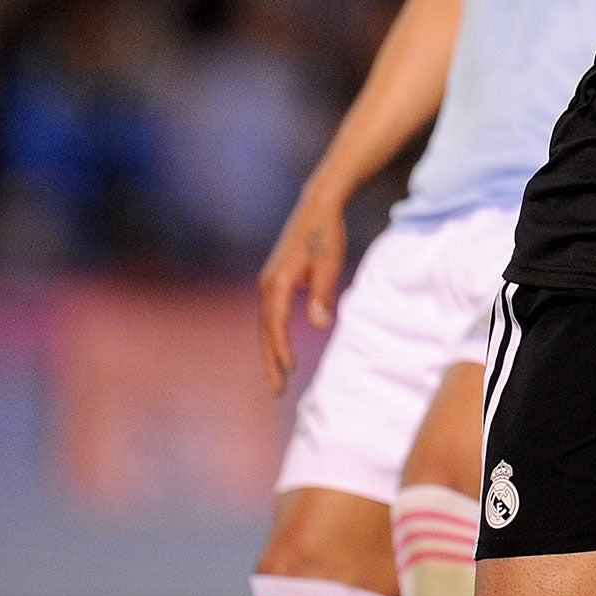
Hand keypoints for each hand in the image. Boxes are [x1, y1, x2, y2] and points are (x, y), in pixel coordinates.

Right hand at [257, 190, 347, 393]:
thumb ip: (323, 294)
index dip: (282, 349)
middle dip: (270, 361)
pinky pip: (271, 314)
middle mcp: (267, 284)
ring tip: (277, 377)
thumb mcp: (329, 264)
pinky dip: (273, 334)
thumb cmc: (326, 234)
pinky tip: (281, 348)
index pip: (276, 324)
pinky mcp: (274, 279)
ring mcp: (268, 282)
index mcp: (278, 282)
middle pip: (265, 331)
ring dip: (270, 351)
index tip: (290, 370)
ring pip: (266, 324)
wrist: (317, 206)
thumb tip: (321, 324)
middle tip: (276, 390)